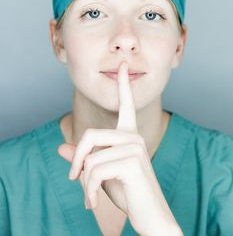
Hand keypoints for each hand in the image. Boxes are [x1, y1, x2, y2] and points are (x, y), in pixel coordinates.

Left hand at [58, 61, 181, 235]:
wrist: (150, 216)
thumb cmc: (128, 192)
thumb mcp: (101, 173)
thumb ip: (84, 159)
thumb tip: (61, 147)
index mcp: (129, 135)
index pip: (127, 104)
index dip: (123, 84)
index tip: (123, 66)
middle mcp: (134, 137)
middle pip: (89, 136)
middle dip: (76, 160)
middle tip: (72, 178)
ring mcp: (135, 148)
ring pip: (90, 157)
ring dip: (84, 182)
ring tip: (90, 197)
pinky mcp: (132, 163)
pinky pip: (95, 171)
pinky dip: (89, 190)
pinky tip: (94, 202)